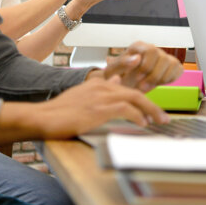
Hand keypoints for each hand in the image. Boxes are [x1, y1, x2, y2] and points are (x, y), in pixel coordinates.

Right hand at [33, 76, 168, 137]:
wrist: (41, 117)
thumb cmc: (59, 112)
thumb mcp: (82, 97)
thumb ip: (100, 91)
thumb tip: (117, 81)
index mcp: (98, 83)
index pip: (128, 89)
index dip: (143, 100)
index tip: (153, 110)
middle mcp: (102, 86)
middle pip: (136, 93)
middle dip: (153, 106)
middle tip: (164, 117)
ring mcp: (101, 96)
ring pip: (135, 99)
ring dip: (150, 111)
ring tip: (159, 121)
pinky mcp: (99, 108)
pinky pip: (126, 109)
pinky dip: (137, 115)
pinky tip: (143, 123)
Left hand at [98, 41, 183, 91]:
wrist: (123, 84)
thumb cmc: (116, 76)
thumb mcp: (113, 70)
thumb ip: (122, 63)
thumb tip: (137, 58)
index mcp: (139, 47)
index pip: (151, 50)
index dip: (147, 66)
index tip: (137, 78)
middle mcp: (153, 50)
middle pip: (163, 58)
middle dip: (154, 75)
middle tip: (142, 86)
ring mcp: (163, 57)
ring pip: (172, 64)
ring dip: (161, 79)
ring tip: (147, 87)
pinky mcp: (171, 66)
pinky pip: (178, 70)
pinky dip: (169, 79)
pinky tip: (157, 84)